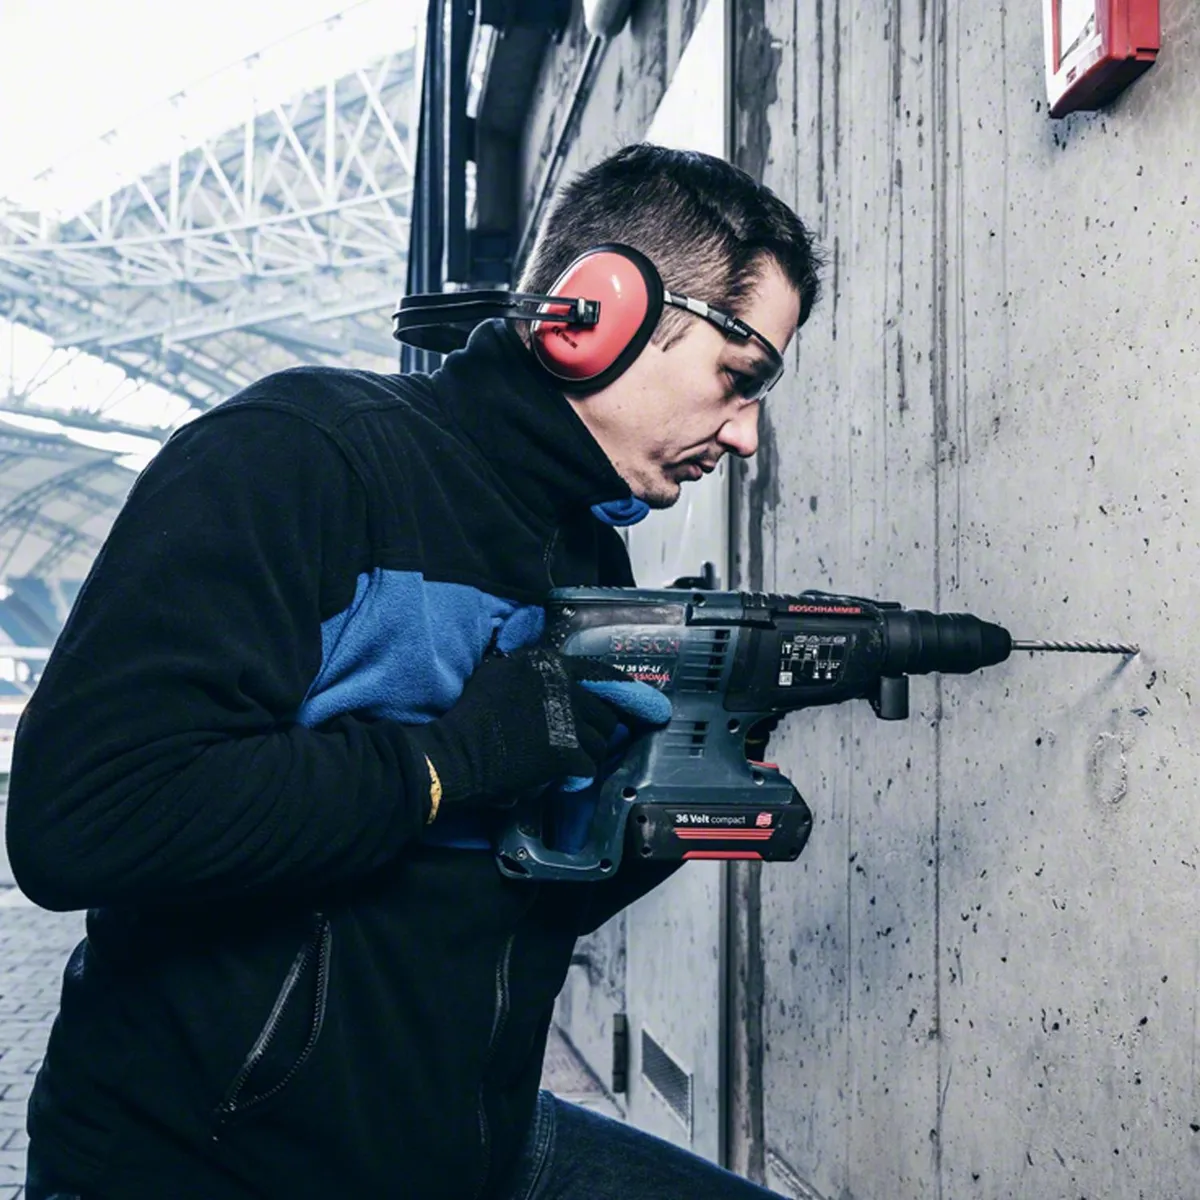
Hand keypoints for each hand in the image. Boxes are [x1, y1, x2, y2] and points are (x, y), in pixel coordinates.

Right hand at [406, 649, 671, 815]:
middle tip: (582, 743)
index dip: (624, 690)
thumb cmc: (470, 715)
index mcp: (548, 663)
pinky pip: (588, 767)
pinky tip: (559, 778)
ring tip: (565, 761)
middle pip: (605, 711)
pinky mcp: (567, 753)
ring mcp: (568, 720)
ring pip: (600, 741)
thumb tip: (555, 675)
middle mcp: (564, 685)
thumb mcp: (499, 674)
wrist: (456, 753)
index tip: (644, 702)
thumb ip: (531, 671)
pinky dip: (576, 776)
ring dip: (587, 754)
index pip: (601, 673)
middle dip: (598, 729)